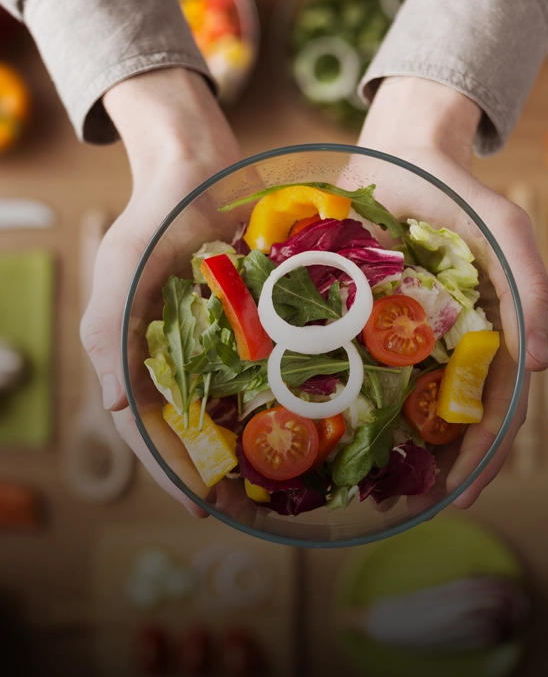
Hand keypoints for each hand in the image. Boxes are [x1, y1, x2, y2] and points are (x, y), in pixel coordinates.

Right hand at [80, 68, 241, 515]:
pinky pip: (271, 369)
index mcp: (138, 358)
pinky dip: (283, 396)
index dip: (173, 473)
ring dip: (255, 445)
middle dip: (222, 471)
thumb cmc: (153, 220)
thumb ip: (109, 340)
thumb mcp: (120, 274)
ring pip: (237, 408)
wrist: (198, 167)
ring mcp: (221, 343)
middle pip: (199, 430)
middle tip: (254, 507)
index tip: (205, 509)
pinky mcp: (255, 324)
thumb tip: (117, 409)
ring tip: (285, 482)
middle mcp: (181, 359)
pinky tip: (310, 420)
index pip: (151, 431)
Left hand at [358, 77, 547, 508]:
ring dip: (392, 447)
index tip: (462, 497)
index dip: (482, 455)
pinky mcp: (360, 318)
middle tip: (410, 507)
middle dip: (435, 467)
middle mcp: (443, 344)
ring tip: (368, 488)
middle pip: (445, 418)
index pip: (493, 408)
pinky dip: (347, 398)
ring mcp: (400, 335)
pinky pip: (354, 364)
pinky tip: (326, 428)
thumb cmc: (461, 194)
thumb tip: (544, 365)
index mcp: (486, 335)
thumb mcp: (507, 229)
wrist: (403, 153)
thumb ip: (530, 285)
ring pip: (400, 401)